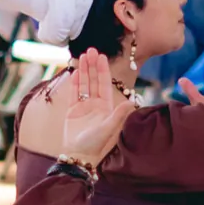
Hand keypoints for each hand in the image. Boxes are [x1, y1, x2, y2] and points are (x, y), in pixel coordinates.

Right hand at [58, 50, 135, 164]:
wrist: (79, 155)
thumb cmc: (96, 144)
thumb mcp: (109, 128)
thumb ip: (119, 115)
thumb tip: (132, 102)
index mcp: (106, 106)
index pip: (105, 84)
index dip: (103, 70)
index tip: (102, 56)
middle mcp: (96, 104)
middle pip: (94, 81)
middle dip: (93, 65)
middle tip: (91, 49)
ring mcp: (83, 107)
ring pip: (84, 84)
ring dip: (84, 70)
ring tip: (82, 56)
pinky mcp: (71, 111)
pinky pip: (74, 94)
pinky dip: (74, 83)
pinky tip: (75, 71)